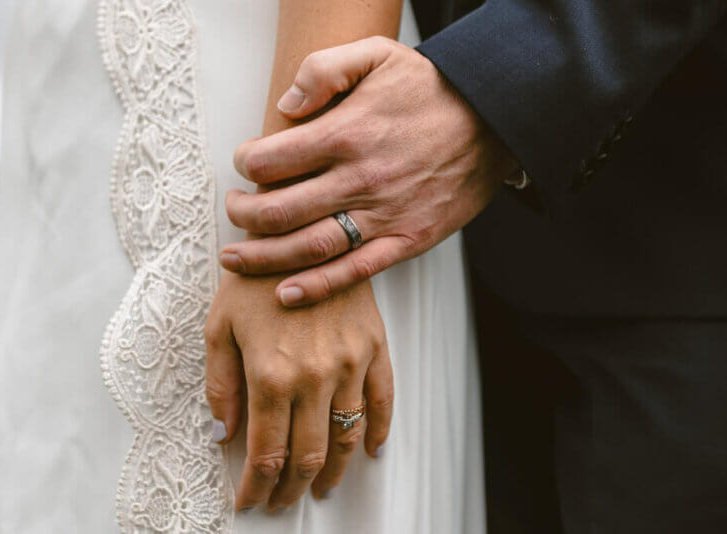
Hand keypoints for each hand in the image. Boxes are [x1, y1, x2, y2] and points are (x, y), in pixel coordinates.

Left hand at [204, 273, 392, 510]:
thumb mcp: (218, 327)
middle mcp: (314, 375)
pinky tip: (370, 451)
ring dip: (334, 472)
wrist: (298, 231)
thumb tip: (224, 436)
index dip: (256, 486)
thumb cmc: (250, 278)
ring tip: (321, 489)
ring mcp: (350, 362)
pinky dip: (378, 431)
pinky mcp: (374, 346)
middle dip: (291, 488)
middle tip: (280, 501)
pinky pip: (383, 399)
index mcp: (271, 374)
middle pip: (309, 455)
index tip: (248, 502)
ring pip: (346, 436)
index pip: (267, 453)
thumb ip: (221, 387)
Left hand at [220, 36, 518, 306]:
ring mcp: (384, 215)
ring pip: (308, 248)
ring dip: (262, 257)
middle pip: (279, 211)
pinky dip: (316, 287)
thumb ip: (324, 69)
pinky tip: (285, 292)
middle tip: (232, 211)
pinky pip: (354, 272)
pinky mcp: (407, 240)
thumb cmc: (430, 90)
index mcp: (347, 133)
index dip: (245, 164)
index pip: (271, 160)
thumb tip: (285, 106)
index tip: (243, 164)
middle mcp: (360, 179)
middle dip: (242, 216)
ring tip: (235, 258)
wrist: (493, 120)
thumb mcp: (378, 54)